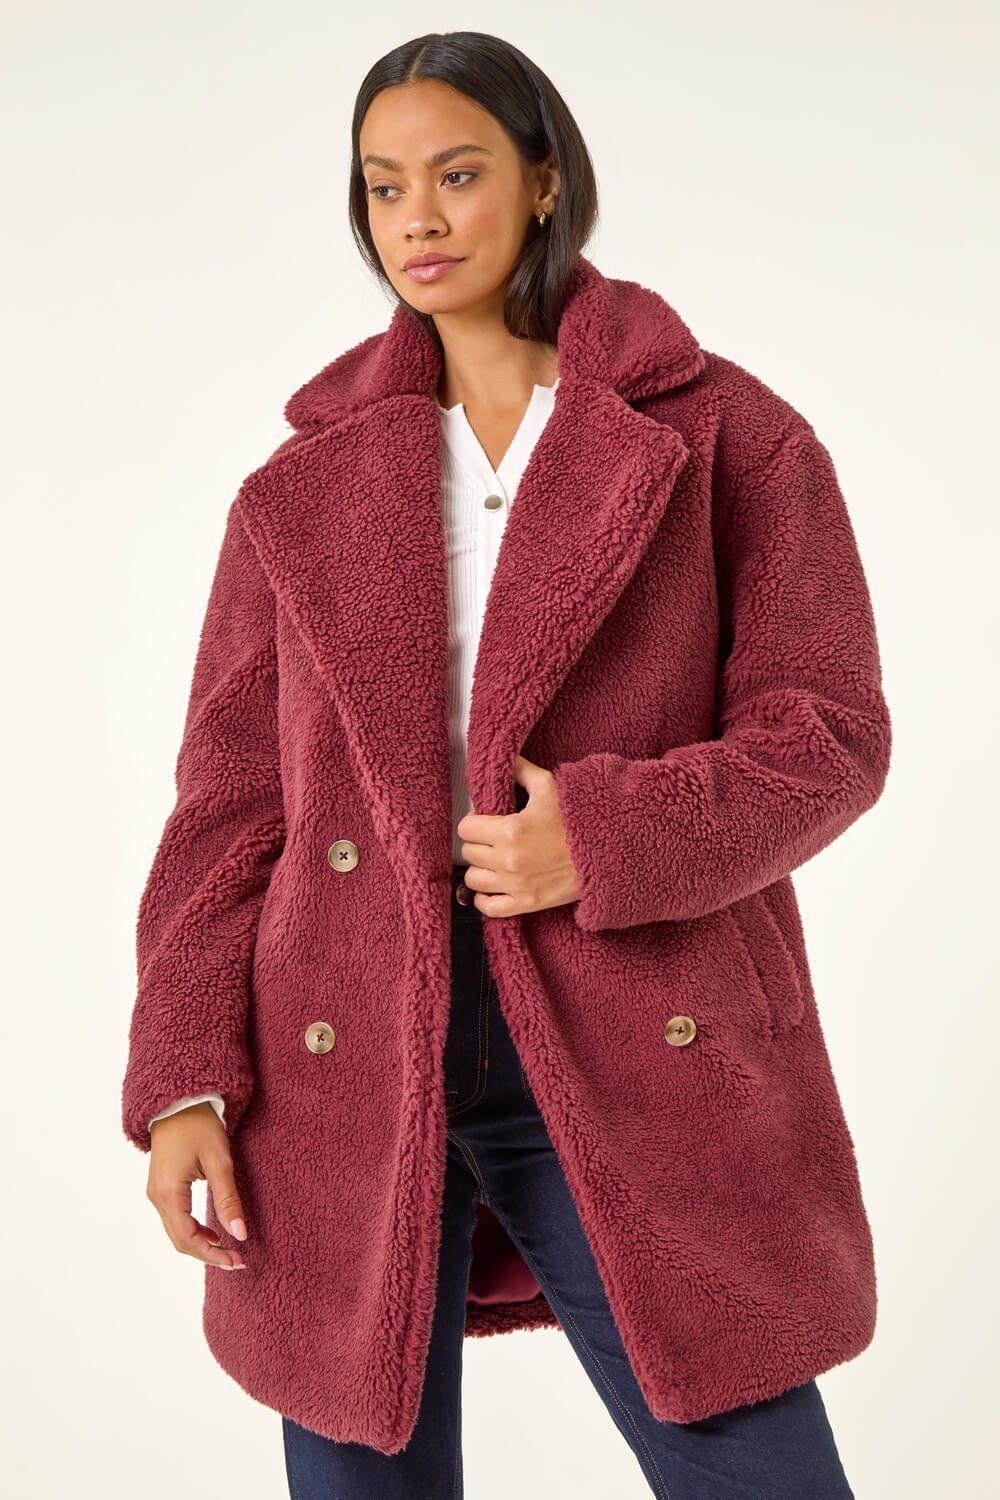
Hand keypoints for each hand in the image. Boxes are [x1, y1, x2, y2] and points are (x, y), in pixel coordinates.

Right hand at [146, 1102, 248, 1269]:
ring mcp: (156, 1193)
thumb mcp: (219, 1160)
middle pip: (180, 1240)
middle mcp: (157, 1197)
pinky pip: (175, 1219)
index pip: (188, 1238)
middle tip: (237, 1261)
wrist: (178, 1102)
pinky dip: (193, 1231)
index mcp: (168, 1192)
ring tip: (229, 1249)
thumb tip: (240, 1234)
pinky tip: (213, 1232)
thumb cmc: (199, 1125)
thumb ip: (228, 1199)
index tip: (237, 1260)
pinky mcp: (161, 1188)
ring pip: (176, 1232)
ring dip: (201, 1244)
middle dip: (208, 1254)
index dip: (212, 1254)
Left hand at [456, 755, 580, 917]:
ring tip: (493, 862)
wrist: (603, 853)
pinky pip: (488, 907)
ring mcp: (515, 885)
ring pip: (473, 879)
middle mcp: (507, 859)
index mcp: (510, 830)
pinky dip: (484, 898)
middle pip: (468, 852)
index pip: (466, 828)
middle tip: (492, 840)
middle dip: (477, 844)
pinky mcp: (525, 904)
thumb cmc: (576, 820)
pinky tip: (493, 886)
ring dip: (480, 869)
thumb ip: (522, 772)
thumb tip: (505, 760)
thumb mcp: (550, 788)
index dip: (473, 822)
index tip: (485, 822)